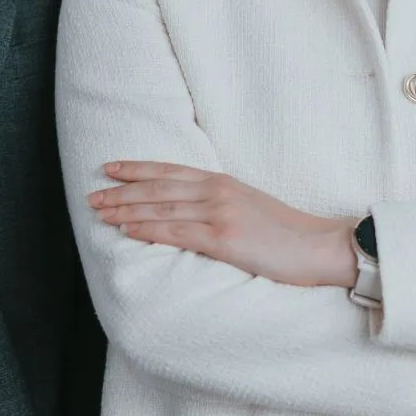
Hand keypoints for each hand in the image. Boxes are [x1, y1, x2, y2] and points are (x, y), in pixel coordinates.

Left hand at [88, 161, 358, 287]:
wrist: (321, 246)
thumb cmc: (289, 234)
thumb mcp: (250, 208)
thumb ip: (220, 206)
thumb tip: (190, 213)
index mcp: (224, 183)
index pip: (170, 171)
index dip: (137, 169)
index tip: (111, 169)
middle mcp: (217, 192)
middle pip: (158, 188)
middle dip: (121, 191)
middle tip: (93, 195)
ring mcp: (219, 214)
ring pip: (161, 209)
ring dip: (126, 211)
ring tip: (100, 213)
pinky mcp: (224, 239)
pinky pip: (176, 233)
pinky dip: (147, 230)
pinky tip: (126, 230)